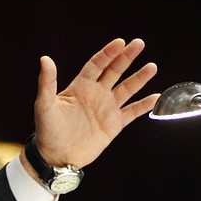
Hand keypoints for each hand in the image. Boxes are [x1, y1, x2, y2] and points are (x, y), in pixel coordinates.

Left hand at [31, 38, 158, 168]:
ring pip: (127, 89)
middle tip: (139, 44)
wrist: (57, 157)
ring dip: (139, 78)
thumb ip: (47, 82)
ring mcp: (106, 108)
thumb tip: (45, 59)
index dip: (108, 53)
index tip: (120, 43)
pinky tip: (156, 97)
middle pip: (115, 71)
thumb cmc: (47, 131)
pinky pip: (132, 112)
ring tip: (152, 67)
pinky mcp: (114, 125)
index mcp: (80, 86)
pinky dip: (144, 105)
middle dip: (127, 57)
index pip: (97, 64)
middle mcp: (96, 94)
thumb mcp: (44, 105)